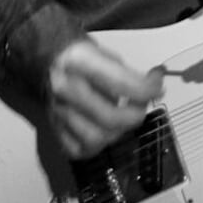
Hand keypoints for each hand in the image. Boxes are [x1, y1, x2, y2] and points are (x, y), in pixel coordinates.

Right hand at [46, 37, 164, 158]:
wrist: (45, 61)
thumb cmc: (80, 56)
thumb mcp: (104, 52)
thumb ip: (127, 72)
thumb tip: (152, 86)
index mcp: (80, 62)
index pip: (121, 83)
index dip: (147, 88)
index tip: (158, 85)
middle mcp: (67, 88)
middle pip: (110, 117)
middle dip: (136, 114)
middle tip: (142, 103)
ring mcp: (58, 111)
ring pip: (96, 139)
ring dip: (119, 131)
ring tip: (125, 117)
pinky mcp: (54, 128)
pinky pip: (79, 150)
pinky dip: (98, 145)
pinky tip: (106, 130)